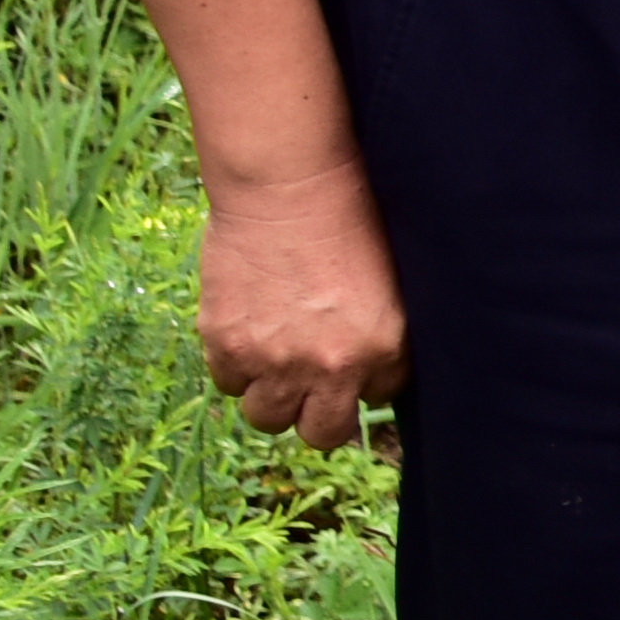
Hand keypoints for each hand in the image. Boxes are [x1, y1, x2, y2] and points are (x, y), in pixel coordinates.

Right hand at [201, 155, 411, 452]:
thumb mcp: (392, 281)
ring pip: (268, 418)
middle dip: (319, 413)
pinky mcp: (227, 345)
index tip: (353, 363)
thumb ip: (382, 333)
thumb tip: (372, 373)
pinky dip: (236, 366)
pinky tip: (248, 331)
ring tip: (276, 358)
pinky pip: (229, 383)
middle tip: (312, 384)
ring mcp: (274, 361)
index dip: (363, 382)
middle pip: (322, 434)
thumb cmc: (349, 217)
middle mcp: (330, 365)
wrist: (288, 184)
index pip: (377, 401)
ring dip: (272, 395)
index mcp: (384, 348)